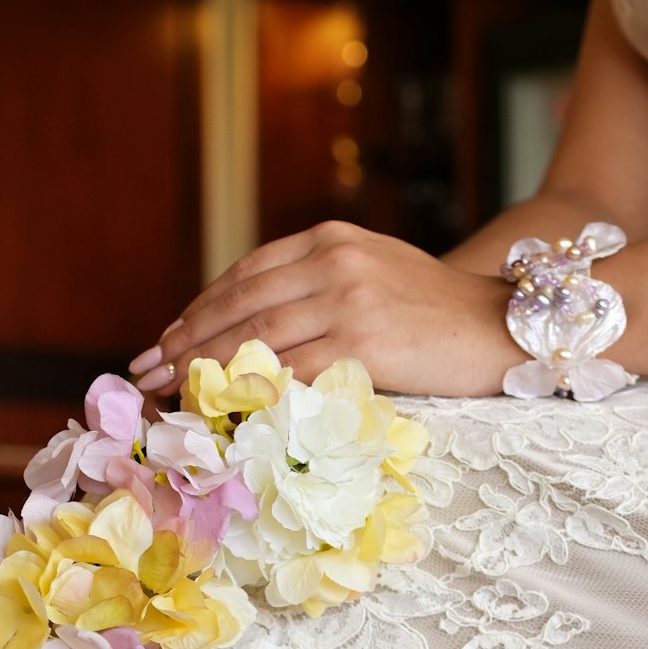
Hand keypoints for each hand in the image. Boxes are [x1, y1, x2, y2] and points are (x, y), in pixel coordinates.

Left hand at [129, 221, 518, 397]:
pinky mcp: (365, 344)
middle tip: (146, 374)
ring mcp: (349, 301)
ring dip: (203, 370)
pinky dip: (249, 391)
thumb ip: (317, 286)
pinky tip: (223, 409)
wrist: (501, 328)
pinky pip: (292, 371)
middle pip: (239, 305)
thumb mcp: (372, 274)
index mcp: (330, 239)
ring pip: (255, 339)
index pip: (245, 275)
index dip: (197, 311)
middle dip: (185, 342)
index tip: (163, 342)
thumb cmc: (437, 314)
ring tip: (171, 394)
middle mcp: (334, 262)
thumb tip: (250, 329)